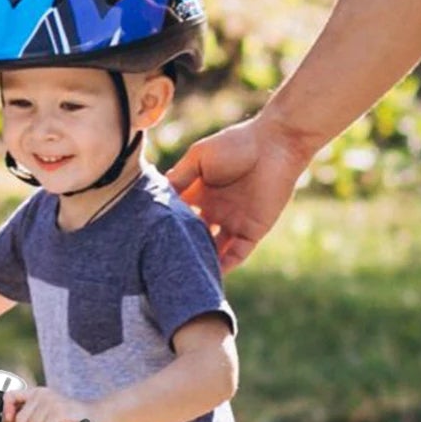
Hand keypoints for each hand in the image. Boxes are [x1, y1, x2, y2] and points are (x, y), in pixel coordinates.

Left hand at [0, 384, 88, 421]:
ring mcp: (52, 402)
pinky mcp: (60, 411)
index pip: (11, 396)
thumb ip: (34, 417)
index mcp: (37, 393)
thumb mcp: (50, 413)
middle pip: (20, 419)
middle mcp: (42, 394)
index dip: (6, 410)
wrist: (98, 416)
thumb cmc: (73, 419)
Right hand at [167, 112, 315, 267]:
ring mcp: (233, 223)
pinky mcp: (252, 231)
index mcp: (199, 192)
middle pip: (193, 237)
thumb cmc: (236, 144)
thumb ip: (180, 177)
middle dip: (180, 249)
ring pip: (213, 250)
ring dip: (200, 261)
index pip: (178, 216)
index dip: (164, 227)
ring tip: (181, 277)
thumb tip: (157, 197)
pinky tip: (208, 275)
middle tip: (160, 266)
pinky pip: (236, 255)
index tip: (145, 241)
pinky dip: (224, 267)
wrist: (275, 145)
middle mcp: (213, 211)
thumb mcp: (200, 157)